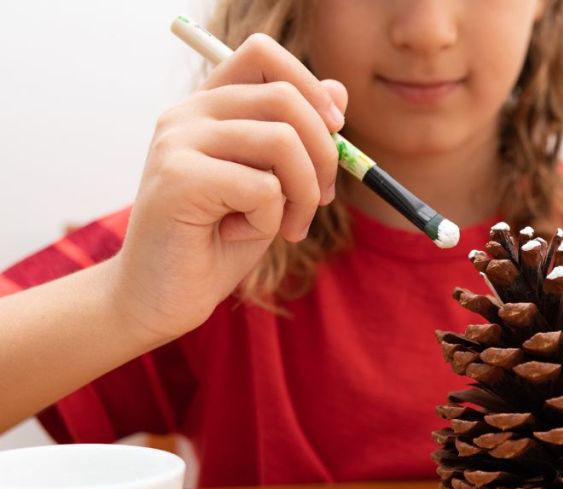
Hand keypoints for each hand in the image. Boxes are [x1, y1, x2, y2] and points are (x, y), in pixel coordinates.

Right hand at [113, 33, 347, 340]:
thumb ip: (299, 139)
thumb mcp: (272, 186)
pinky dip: (270, 220)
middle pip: (285, 97)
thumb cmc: (218, 242)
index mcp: (209, 107)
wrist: (161, 298)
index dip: (311, 86)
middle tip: (320, 200)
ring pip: (282, 142)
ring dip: (301, 195)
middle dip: (324, 154)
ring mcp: (178, 142)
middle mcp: (188, 114)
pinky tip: (238, 235)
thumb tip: (339, 92)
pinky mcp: (179, 178)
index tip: (335, 131)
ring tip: (284, 227)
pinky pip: (264, 188)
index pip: (263, 54)